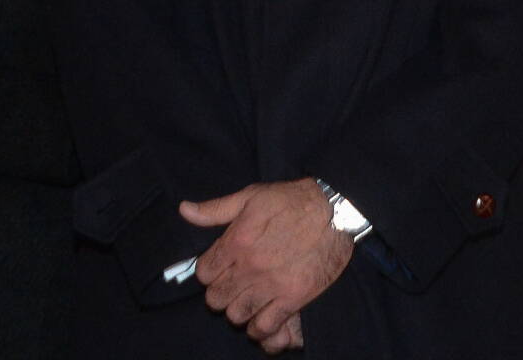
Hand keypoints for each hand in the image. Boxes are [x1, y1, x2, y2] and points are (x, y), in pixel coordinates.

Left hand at [180, 178, 350, 345]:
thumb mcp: (252, 196)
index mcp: (237, 241)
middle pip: (216, 298)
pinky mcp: (293, 298)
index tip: (223, 267)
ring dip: (239, 310)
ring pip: (236, 315)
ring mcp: (271, 284)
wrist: (337, 208)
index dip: (211, 271)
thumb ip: (216, 209)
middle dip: (222, 293)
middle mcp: (250, 266)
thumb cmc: (294, 200)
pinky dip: (260, 327)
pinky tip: (264, 316)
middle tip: (236, 285)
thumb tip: (184, 211)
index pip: (203, 273)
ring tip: (250, 299)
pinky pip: (264, 326)